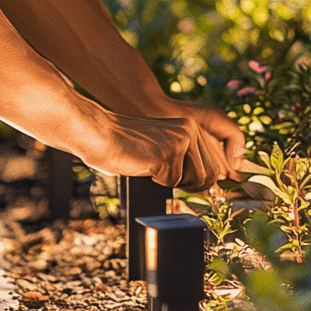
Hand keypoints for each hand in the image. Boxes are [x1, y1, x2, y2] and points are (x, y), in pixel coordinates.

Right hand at [78, 106, 240, 191]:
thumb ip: (186, 157)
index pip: (212, 165)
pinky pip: (172, 183)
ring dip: (172, 182)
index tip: (179, 180)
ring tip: (152, 167)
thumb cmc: (125, 144)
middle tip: (163, 176)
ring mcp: (180, 142)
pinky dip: (156, 182)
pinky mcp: (167, 155)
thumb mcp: (164, 146)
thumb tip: (208, 183)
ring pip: (194, 181)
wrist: (98, 134)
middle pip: (208, 176)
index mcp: (191, 126)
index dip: (197, 181)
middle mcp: (190, 130)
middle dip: (188, 184)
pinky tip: (142, 165)